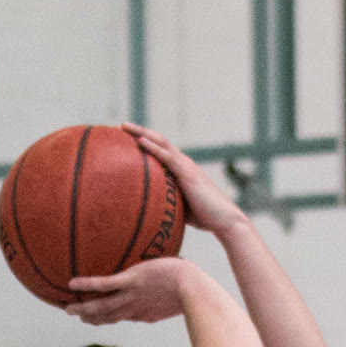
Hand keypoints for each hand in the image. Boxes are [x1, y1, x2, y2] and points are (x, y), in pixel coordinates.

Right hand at [65, 258, 211, 323]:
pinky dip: (88, 285)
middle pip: (109, 315)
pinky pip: (105, 285)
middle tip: (77, 317)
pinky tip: (72, 284)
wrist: (194, 287)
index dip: (108, 318)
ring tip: (67, 308)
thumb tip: (174, 284)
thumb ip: (172, 292)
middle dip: (92, 317)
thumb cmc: (193, 287)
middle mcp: (135, 307)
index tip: (97, 320)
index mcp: (145, 313)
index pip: (122, 316)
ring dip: (84, 308)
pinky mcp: (132, 282)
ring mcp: (132, 295)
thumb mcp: (180, 293)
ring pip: (102, 305)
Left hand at [122, 123, 245, 237]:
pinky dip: (153, 148)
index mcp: (182, 169)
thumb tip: (152, 212)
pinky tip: (140, 142)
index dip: (145, 142)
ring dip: (142, 133)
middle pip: (158, 140)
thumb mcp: (181, 208)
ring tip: (124, 127)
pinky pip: (167, 157)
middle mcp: (183, 163)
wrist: (225, 220)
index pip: (161, 150)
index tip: (127, 138)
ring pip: (161, 143)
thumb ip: (168, 203)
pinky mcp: (188, 173)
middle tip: (120, 126)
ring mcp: (186, 166)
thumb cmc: (206, 217)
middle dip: (139, 132)